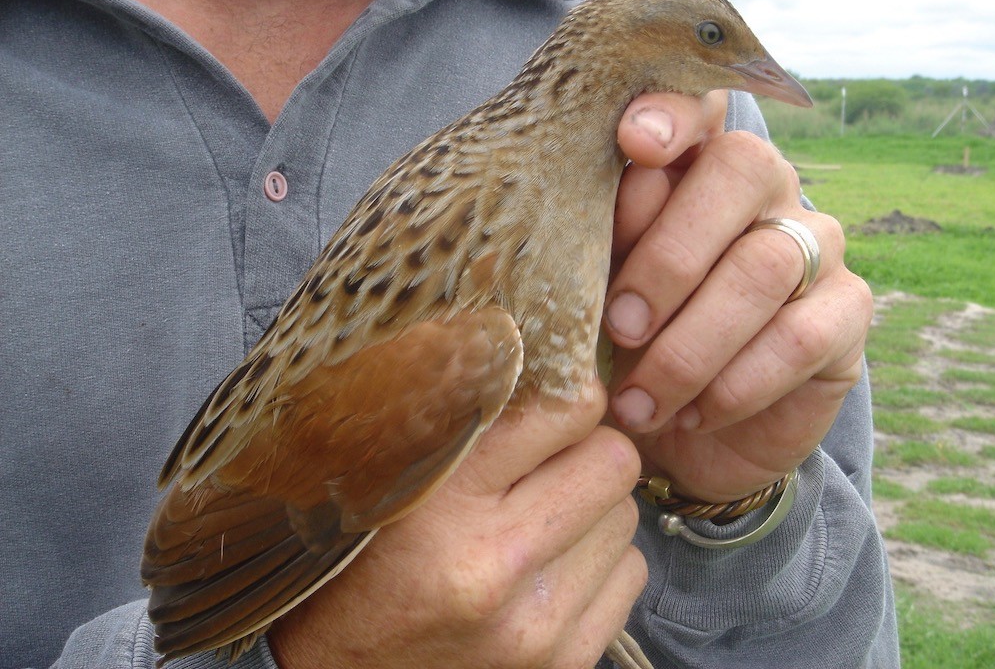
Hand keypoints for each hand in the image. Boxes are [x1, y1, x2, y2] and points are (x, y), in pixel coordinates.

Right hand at [269, 383, 646, 668]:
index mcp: (442, 502)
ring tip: (544, 519)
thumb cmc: (356, 568)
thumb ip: (454, 424)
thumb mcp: (382, 482)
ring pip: (627, 518)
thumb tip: (538, 362)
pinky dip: (603, 562)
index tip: (556, 402)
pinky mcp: (563, 663)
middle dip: (591, 449)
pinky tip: (554, 567)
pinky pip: (631, 575)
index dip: (568, 397)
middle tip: (556, 459)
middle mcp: (495, 564)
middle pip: (614, 462)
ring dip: (595, 509)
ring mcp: (536, 623)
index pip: (564, 411)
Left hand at [604, 92, 871, 501]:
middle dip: (667, 256)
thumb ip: (597, 246)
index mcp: (693, 165)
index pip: (699, 105)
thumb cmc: (626, 346)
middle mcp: (765, 188)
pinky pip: (798, 337)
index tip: (634, 143)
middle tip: (617, 328)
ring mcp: (815, 243)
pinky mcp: (846, 313)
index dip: (674, 112)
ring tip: (638, 402)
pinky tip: (690, 416)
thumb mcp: (594, 296)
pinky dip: (733, 385)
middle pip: (741, 170)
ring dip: (689, 344)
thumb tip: (582, 213)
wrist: (682, 435)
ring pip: (764, 265)